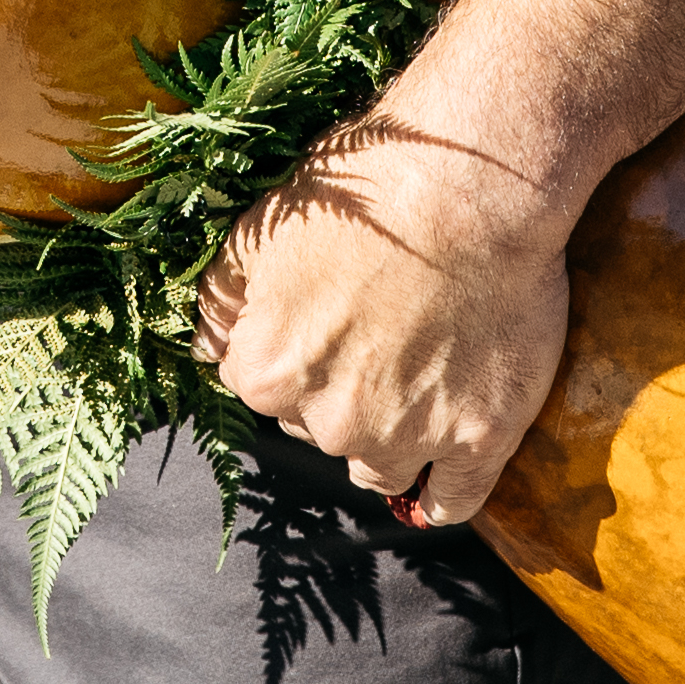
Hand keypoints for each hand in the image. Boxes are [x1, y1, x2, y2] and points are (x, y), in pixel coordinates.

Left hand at [196, 119, 574, 532]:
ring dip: (386, 440)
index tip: (323, 321)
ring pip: (378, 468)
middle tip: (376, 335)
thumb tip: (204, 346)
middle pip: (317, 427)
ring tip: (414, 385)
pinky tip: (443, 468)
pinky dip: (441, 490)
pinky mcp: (480, 440)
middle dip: (336, 393)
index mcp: (268, 372)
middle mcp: (329, 420)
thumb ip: (220, 299)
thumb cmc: (366, 191)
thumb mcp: (261, 229)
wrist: (473, 184)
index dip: (290, 351)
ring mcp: (407, 438)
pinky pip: (451, 500)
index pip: (260, 385)